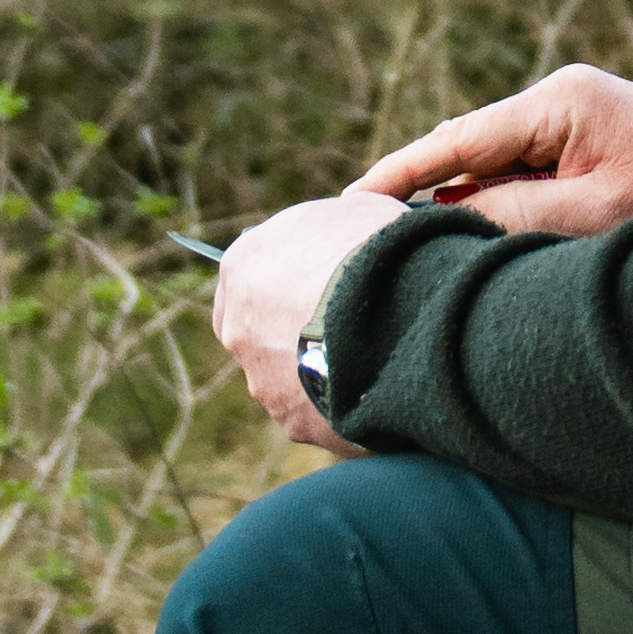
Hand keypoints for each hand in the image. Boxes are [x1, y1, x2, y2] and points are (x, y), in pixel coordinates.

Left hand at [209, 182, 396, 452]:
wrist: (395, 314)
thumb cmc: (376, 250)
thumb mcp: (353, 211)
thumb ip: (328, 229)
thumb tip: (342, 236)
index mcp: (242, 266)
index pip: (252, 277)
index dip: (291, 281)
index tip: (326, 284)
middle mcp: (237, 327)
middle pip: (263, 332)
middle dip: (298, 331)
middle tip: (351, 325)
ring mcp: (262, 381)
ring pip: (290, 378)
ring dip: (324, 371)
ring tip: (377, 360)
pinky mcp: (293, 422)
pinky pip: (319, 412)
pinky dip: (343, 405)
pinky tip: (380, 390)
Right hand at [359, 62, 632, 246]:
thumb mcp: (594, 217)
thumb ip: (512, 217)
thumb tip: (441, 221)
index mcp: (560, 101)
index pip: (457, 138)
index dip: (399, 174)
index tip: (349, 205)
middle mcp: (564, 102)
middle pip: (471, 152)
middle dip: (422, 194)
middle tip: (363, 239)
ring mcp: (583, 124)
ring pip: (499, 171)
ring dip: (463, 209)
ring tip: (410, 252)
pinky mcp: (600, 150)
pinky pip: (531, 180)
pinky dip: (501, 211)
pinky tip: (477, 248)